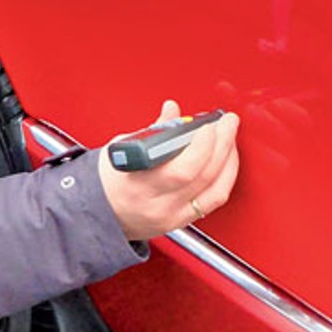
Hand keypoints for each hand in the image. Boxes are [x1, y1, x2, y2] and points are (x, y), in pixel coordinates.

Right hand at [99, 100, 239, 241]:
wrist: (101, 213)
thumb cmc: (109, 179)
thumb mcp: (123, 147)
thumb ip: (153, 131)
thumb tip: (173, 111)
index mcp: (139, 183)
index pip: (180, 169)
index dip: (201, 146)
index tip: (208, 124)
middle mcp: (158, 204)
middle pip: (202, 176)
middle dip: (222, 143)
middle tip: (228, 122)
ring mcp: (172, 216)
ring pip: (215, 190)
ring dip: (229, 160)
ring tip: (230, 138)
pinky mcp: (183, 221)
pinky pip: (215, 200)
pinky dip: (226, 177)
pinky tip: (227, 160)